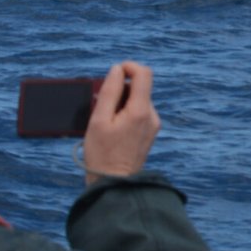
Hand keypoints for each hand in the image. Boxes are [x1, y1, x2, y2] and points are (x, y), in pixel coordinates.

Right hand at [82, 61, 160, 182]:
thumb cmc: (102, 154)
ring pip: (137, 101)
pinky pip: (137, 114)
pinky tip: (111, 127)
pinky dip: (124, 113)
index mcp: (141, 111)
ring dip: (120, 102)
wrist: (114, 183)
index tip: (114, 71)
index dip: (128, 67)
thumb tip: (117, 70)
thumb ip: (109, 91)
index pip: (144, 74)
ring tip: (103, 120)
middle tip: (99, 104)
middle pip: (139, 88)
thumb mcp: (98, 119)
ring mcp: (152, 126)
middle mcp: (151, 116)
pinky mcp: (148, 133)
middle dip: (119, 89)